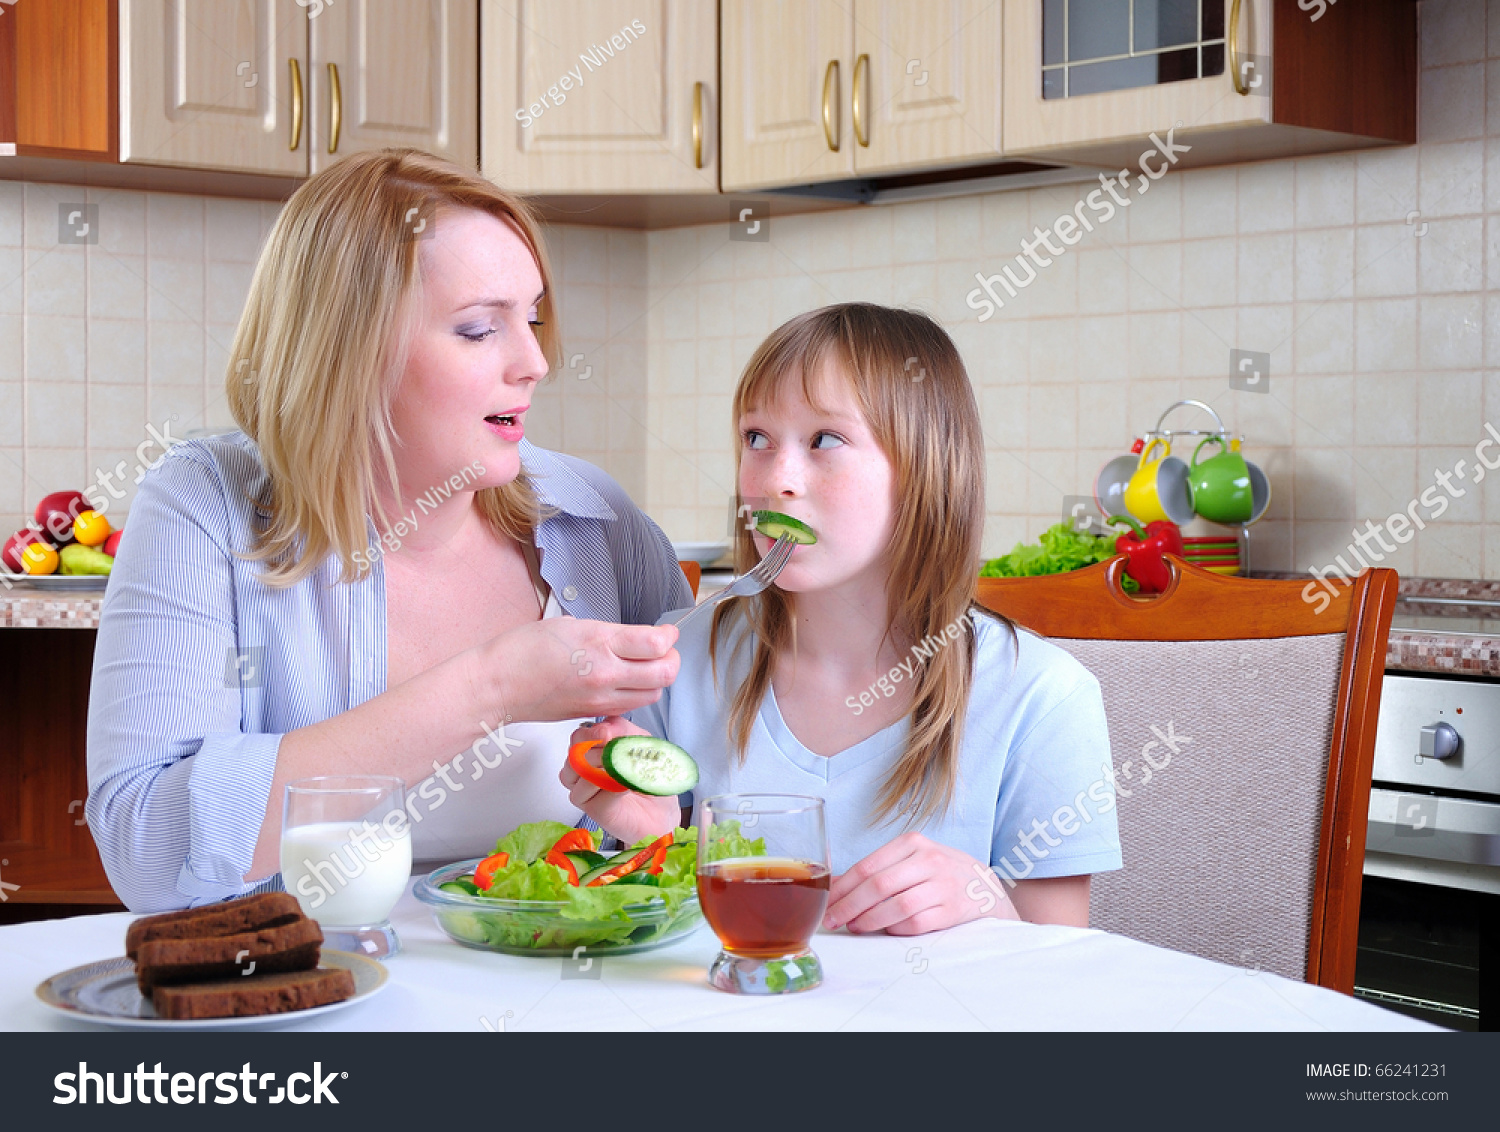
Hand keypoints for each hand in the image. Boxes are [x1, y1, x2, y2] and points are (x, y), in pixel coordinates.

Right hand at [481, 618, 678, 722]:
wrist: (497, 685)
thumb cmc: (522, 650)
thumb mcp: (570, 624)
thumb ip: (607, 633)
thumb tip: (630, 638)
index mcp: (599, 643)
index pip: (656, 645)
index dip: (669, 637)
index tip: (667, 632)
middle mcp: (605, 674)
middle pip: (664, 674)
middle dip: (671, 660)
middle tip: (664, 650)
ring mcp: (600, 699)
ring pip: (651, 695)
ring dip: (656, 680)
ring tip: (646, 667)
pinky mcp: (592, 713)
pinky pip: (629, 707)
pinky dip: (636, 695)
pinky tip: (624, 683)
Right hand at [559, 716, 678, 844]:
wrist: (663, 810)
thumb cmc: (649, 777)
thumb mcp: (640, 741)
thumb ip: (621, 729)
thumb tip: (602, 731)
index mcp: (590, 752)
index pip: (578, 736)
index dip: (595, 733)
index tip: (613, 736)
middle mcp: (582, 771)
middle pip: (575, 752)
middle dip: (602, 750)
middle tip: (622, 757)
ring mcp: (583, 791)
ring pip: (578, 771)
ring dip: (604, 768)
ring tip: (625, 773)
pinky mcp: (592, 809)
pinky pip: (592, 790)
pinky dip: (610, 785)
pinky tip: (625, 786)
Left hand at [822, 832, 1018, 935]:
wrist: (983, 885)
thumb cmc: (936, 871)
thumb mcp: (909, 859)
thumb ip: (875, 869)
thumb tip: (835, 884)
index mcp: (913, 843)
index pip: (869, 865)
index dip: (843, 887)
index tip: (826, 902)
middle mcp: (929, 861)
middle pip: (880, 885)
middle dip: (850, 906)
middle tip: (832, 920)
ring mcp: (943, 886)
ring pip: (898, 906)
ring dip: (870, 920)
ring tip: (855, 926)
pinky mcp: (952, 911)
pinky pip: (916, 924)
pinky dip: (896, 929)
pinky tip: (885, 929)